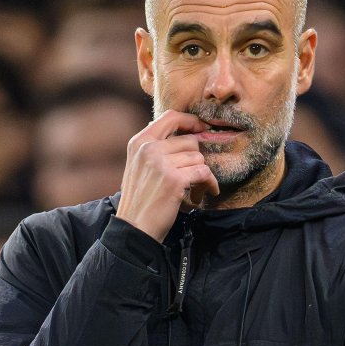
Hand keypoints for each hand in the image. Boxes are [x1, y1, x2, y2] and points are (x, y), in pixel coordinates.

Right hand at [116, 111, 219, 240]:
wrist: (134, 228)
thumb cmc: (139, 200)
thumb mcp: (137, 166)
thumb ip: (153, 148)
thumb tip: (174, 130)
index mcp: (139, 142)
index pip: (170, 117)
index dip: (190, 120)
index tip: (201, 128)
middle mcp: (149, 149)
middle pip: (190, 141)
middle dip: (196, 159)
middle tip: (194, 175)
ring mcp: (161, 163)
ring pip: (198, 158)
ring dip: (202, 175)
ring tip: (194, 189)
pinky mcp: (174, 180)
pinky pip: (203, 172)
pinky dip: (209, 183)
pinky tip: (206, 192)